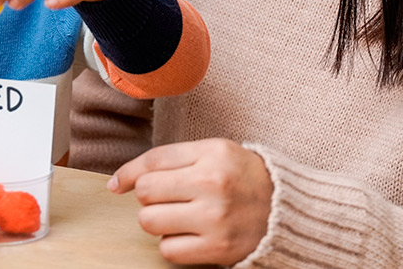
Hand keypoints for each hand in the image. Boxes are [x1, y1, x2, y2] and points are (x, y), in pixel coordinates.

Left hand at [108, 139, 272, 265]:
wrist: (285, 209)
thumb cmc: (242, 177)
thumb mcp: (213, 152)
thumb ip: (170, 159)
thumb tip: (118, 182)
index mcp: (212, 154)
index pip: (152, 160)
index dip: (128, 173)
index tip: (117, 185)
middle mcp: (213, 184)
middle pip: (146, 192)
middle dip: (149, 197)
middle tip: (168, 198)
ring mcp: (216, 218)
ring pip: (150, 221)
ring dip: (157, 221)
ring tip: (178, 216)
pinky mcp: (218, 248)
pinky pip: (168, 250)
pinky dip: (172, 244)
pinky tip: (189, 234)